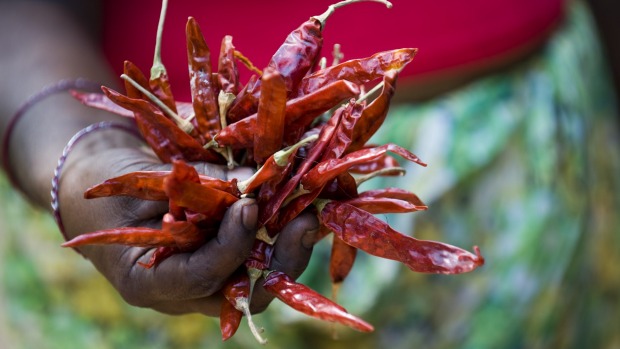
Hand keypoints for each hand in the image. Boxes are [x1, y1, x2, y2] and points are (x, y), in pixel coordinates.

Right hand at [57, 130, 318, 315]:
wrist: (100, 191)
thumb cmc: (109, 187)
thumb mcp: (143, 181)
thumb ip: (195, 187)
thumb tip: (251, 182)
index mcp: (146, 281)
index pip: (199, 278)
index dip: (230, 246)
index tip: (247, 206)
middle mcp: (184, 293)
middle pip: (246, 293)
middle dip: (282, 257)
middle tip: (304, 218)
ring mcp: (207, 282)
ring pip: (262, 279)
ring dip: (291, 245)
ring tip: (311, 209)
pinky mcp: (223, 264)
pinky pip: (260, 258)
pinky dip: (281, 234)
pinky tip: (299, 208)